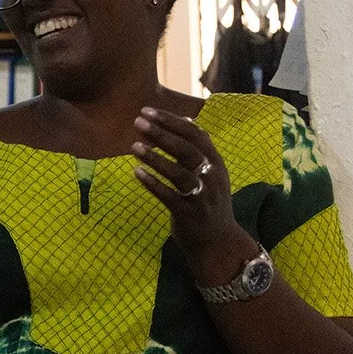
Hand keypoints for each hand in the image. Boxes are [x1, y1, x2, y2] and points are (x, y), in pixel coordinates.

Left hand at [130, 107, 257, 284]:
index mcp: (216, 163)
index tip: (148, 111)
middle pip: (187, 150)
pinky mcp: (189, 215)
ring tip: (134, 146)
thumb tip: (187, 120)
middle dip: (161, 134)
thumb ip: (201, 149)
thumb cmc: (210, 202)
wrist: (219, 242)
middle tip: (138, 122)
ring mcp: (202, 197)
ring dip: (155, 157)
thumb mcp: (212, 173)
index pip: (196, 135)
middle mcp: (212, 178)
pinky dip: (152, 183)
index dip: (171, 121)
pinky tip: (137, 172)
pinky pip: (169, 196)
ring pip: (179, 172)